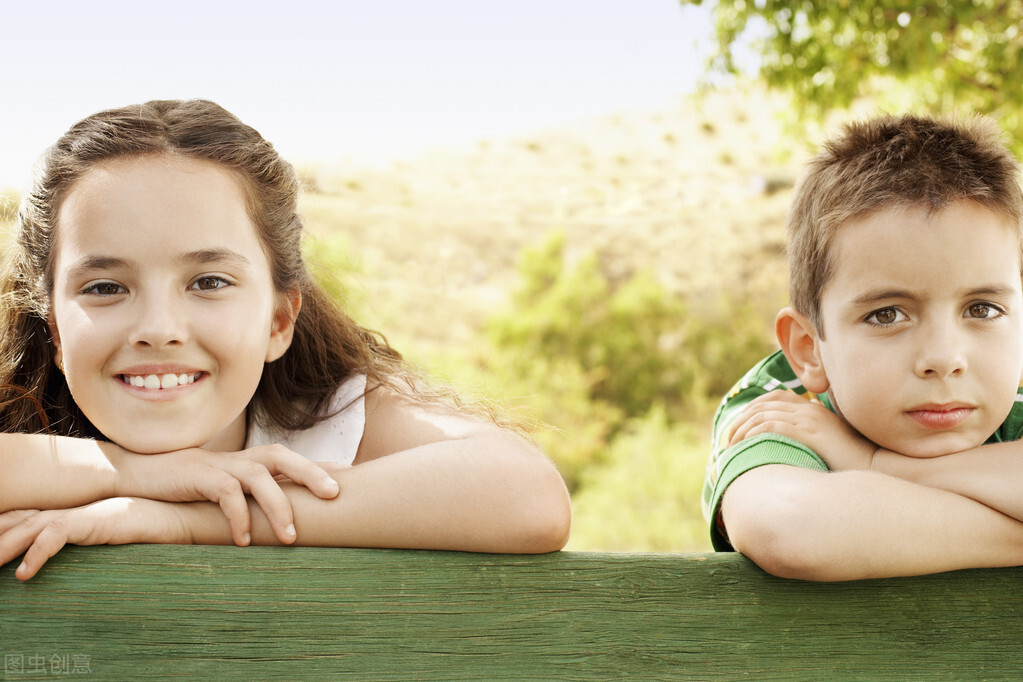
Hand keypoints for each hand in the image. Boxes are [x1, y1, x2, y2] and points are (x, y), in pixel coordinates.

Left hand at [0, 498, 185, 580]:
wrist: (176, 515)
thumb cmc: (144, 528)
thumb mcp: (105, 535)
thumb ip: (83, 539)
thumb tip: (66, 560)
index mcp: (70, 509)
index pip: (24, 515)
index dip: (4, 525)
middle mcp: (70, 507)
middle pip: (19, 520)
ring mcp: (80, 512)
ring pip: (30, 528)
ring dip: (6, 547)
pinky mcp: (93, 520)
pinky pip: (56, 535)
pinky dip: (36, 554)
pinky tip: (24, 573)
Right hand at [114, 444, 342, 545]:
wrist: (136, 477)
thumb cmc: (186, 488)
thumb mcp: (223, 491)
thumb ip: (251, 498)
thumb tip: (283, 521)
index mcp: (249, 462)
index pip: (292, 459)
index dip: (320, 466)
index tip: (351, 477)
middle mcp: (239, 459)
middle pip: (283, 456)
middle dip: (311, 473)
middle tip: (334, 496)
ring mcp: (219, 465)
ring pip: (259, 477)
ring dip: (278, 507)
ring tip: (290, 538)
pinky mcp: (198, 476)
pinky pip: (226, 494)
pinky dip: (239, 517)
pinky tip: (243, 540)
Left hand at [727, 390, 877, 470]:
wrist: (875, 468)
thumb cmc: (851, 463)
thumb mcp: (826, 444)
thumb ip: (808, 438)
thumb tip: (785, 449)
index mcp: (812, 409)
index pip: (774, 397)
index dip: (752, 409)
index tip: (739, 427)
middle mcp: (808, 409)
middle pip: (763, 405)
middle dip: (741, 420)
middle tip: (728, 439)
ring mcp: (809, 419)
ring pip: (763, 415)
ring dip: (742, 430)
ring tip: (732, 447)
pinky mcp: (809, 432)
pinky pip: (771, 426)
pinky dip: (753, 434)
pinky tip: (744, 446)